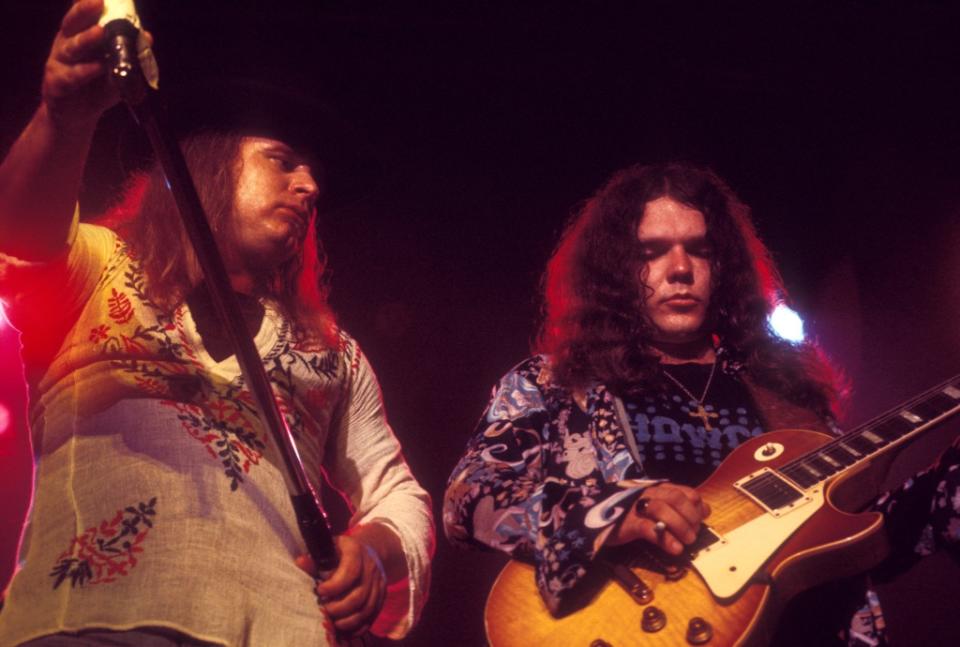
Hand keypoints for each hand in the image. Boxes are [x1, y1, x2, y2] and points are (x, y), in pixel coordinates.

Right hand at [41, 0, 124, 131]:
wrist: (77, 117)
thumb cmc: (95, 87)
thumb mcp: (115, 69)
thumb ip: (130, 54)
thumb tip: (148, 37)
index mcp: (77, 37)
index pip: (82, 16)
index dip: (87, 4)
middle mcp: (65, 46)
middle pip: (73, 25)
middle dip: (84, 12)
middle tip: (98, 2)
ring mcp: (59, 63)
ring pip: (72, 48)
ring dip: (87, 39)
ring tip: (101, 32)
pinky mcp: (57, 84)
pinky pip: (72, 76)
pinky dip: (85, 72)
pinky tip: (97, 68)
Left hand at [296, 534, 387, 636]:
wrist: (370, 551)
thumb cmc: (343, 552)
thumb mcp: (330, 549)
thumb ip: (315, 560)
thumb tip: (300, 562)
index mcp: (356, 552)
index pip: (350, 572)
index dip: (333, 586)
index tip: (319, 591)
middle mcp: (371, 567)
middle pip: (358, 595)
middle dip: (339, 608)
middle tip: (324, 611)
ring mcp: (379, 583)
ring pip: (366, 609)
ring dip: (348, 621)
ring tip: (333, 623)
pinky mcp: (382, 595)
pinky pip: (373, 615)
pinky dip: (358, 626)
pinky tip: (345, 629)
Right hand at [605, 482, 709, 554]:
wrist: (594, 518)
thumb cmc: (628, 514)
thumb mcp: (654, 507)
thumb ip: (677, 507)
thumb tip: (704, 510)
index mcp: (657, 489)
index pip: (685, 492)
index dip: (697, 507)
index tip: (701, 520)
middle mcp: (648, 494)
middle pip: (676, 498)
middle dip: (690, 517)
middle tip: (694, 534)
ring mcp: (636, 507)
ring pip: (663, 509)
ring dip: (680, 526)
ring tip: (686, 542)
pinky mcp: (627, 523)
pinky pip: (649, 529)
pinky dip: (665, 539)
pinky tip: (675, 549)